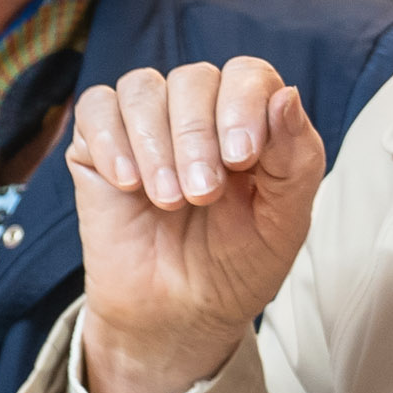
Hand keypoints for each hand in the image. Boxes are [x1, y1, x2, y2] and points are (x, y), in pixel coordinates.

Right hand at [66, 59, 322, 392]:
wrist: (178, 317)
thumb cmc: (237, 267)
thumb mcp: (283, 223)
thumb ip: (296, 159)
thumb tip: (287, 94)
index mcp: (249, 121)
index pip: (248, 75)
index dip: (243, 104)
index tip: (241, 159)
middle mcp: (197, 113)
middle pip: (193, 79)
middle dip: (196, 137)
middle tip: (202, 196)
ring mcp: (145, 125)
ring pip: (142, 88)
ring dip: (155, 142)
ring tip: (167, 200)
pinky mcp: (97, 145)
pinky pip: (96, 108)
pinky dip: (111, 140)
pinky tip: (128, 184)